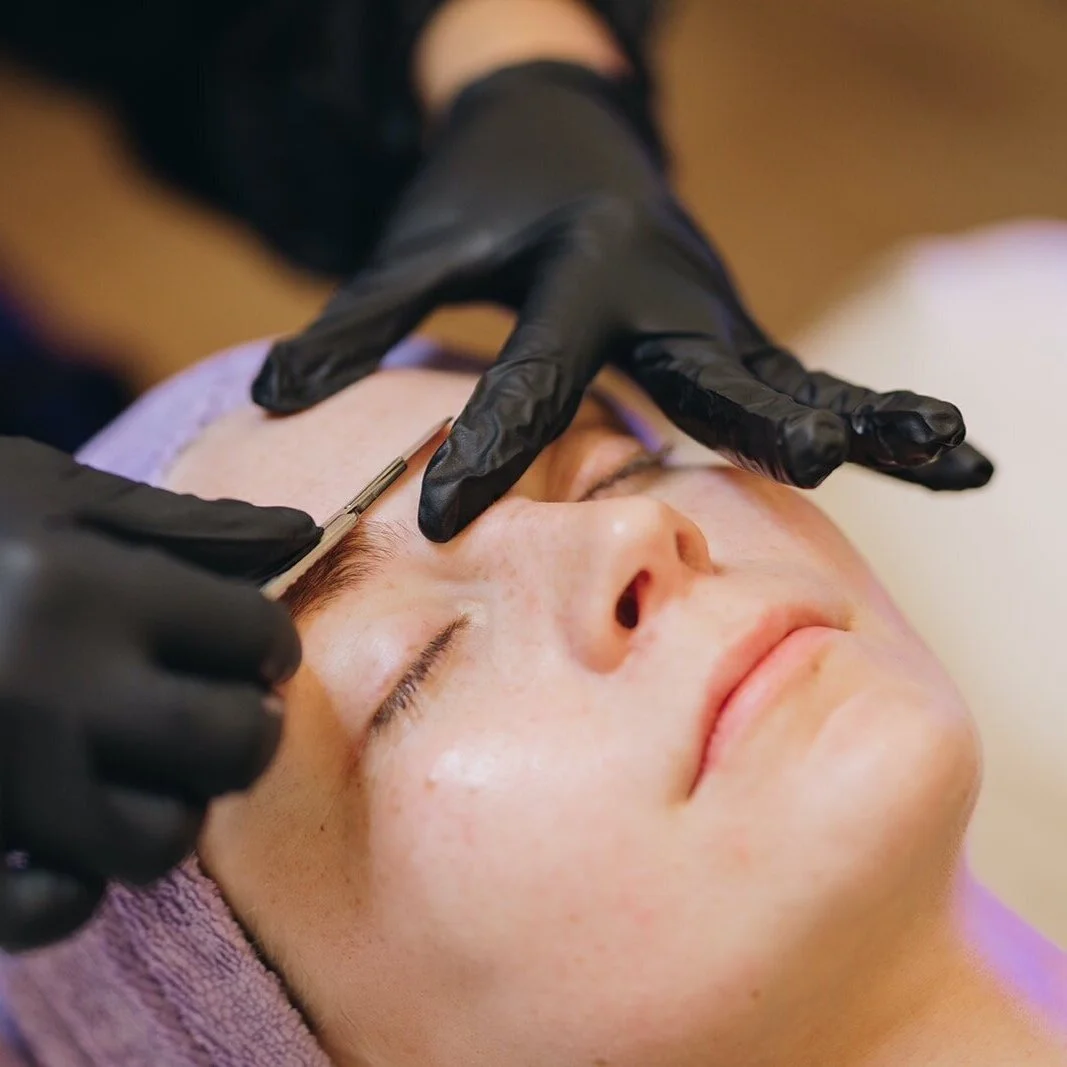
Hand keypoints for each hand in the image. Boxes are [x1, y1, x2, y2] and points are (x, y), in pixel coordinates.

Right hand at [0, 438, 319, 950]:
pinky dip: (78, 884)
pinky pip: (51, 911)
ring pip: (157, 838)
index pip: (251, 633)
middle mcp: (43, 690)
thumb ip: (176, 523)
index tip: (250, 644)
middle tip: (222, 707)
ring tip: (146, 764)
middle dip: (246, 726)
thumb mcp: (46, 491)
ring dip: (174, 806)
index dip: (268, 641)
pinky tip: (68, 831)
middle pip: (227, 742)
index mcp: (78, 587)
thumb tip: (300, 532)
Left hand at [253, 61, 992, 541]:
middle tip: (808, 462)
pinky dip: (880, 416)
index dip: (487, 448)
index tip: (440, 519)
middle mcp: (662, 296)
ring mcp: (713, 316)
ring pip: (793, 375)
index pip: (529, 377)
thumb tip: (270, 396)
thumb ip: (353, 325)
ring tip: (953, 456)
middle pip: (706, 367)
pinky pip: (811, 381)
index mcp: (573, 276)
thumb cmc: (483, 210)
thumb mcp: (414, 256)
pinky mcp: (736, 335)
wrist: (563, 139)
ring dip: (870, 417)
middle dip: (754, 415)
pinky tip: (950, 455)